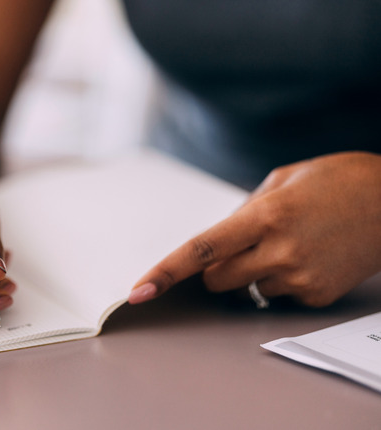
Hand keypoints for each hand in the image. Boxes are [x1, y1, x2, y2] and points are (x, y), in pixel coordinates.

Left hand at [128, 151, 380, 306]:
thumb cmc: (337, 181)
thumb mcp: (281, 180)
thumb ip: (242, 212)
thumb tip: (213, 243)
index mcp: (265, 216)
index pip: (200, 251)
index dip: (165, 273)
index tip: (138, 291)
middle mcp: (279, 250)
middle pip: (215, 279)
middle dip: (215, 267)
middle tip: (243, 244)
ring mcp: (300, 277)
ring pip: (246, 288)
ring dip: (253, 271)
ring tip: (292, 243)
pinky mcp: (317, 295)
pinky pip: (277, 295)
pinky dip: (283, 279)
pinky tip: (311, 256)